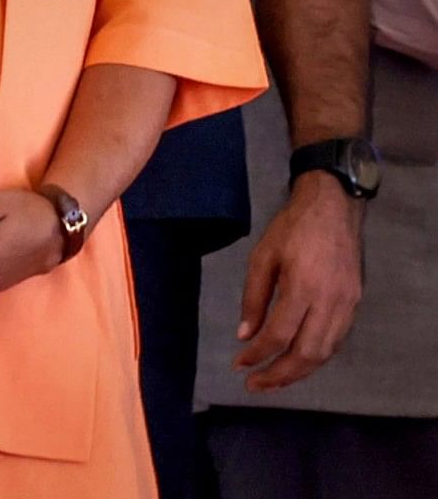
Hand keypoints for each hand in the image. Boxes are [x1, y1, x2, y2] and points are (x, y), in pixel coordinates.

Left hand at [233, 175, 364, 388]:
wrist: (333, 207)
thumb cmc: (292, 228)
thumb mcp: (262, 256)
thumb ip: (253, 297)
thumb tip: (245, 335)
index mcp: (303, 288)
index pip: (279, 335)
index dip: (258, 355)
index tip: (239, 365)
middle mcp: (330, 302)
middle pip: (307, 353)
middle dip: (280, 375)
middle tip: (254, 386)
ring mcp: (347, 305)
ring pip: (325, 352)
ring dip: (299, 372)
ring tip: (273, 381)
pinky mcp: (355, 304)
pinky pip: (336, 340)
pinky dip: (316, 356)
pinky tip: (298, 361)